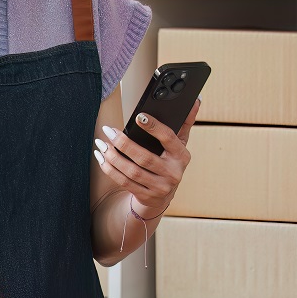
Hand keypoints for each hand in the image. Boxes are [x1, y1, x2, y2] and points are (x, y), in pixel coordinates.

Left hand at [93, 100, 198, 218]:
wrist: (162, 196)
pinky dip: (110, 169)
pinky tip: (101, 158)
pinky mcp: (146, 196)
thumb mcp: (179, 145)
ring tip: (101, 144)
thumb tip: (195, 101)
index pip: (168, 138)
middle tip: (108, 130)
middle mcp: (173, 173)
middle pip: (144, 157)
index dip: (154, 127)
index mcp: (181, 156)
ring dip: (113, 157)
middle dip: (123, 143)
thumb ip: (185, 123)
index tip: (138, 116)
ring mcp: (160, 187)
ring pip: (132, 171)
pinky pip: (124, 182)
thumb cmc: (169, 163)